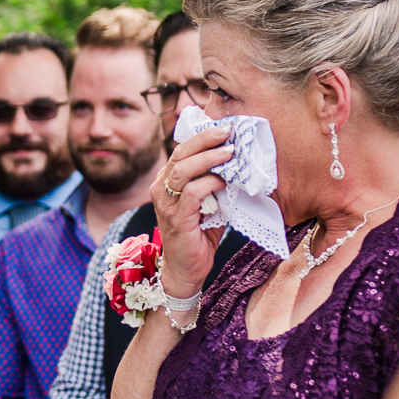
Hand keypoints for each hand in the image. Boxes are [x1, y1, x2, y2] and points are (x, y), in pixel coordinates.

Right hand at [151, 126, 232, 296]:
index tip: (224, 128)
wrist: (186, 270)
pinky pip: (192, 193)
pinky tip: (223, 182)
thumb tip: (237, 161)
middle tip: (227, 131)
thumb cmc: (198, 235)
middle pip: (180, 153)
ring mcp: (166, 204)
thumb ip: (214, 183)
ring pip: (183, 170)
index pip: (181, 150)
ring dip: (208, 158)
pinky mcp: (176, 219)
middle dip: (205, 139)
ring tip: (229, 152)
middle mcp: (161, 189)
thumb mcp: (208, 202)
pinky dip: (209, 183)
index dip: (202, 136)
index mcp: (167, 182)